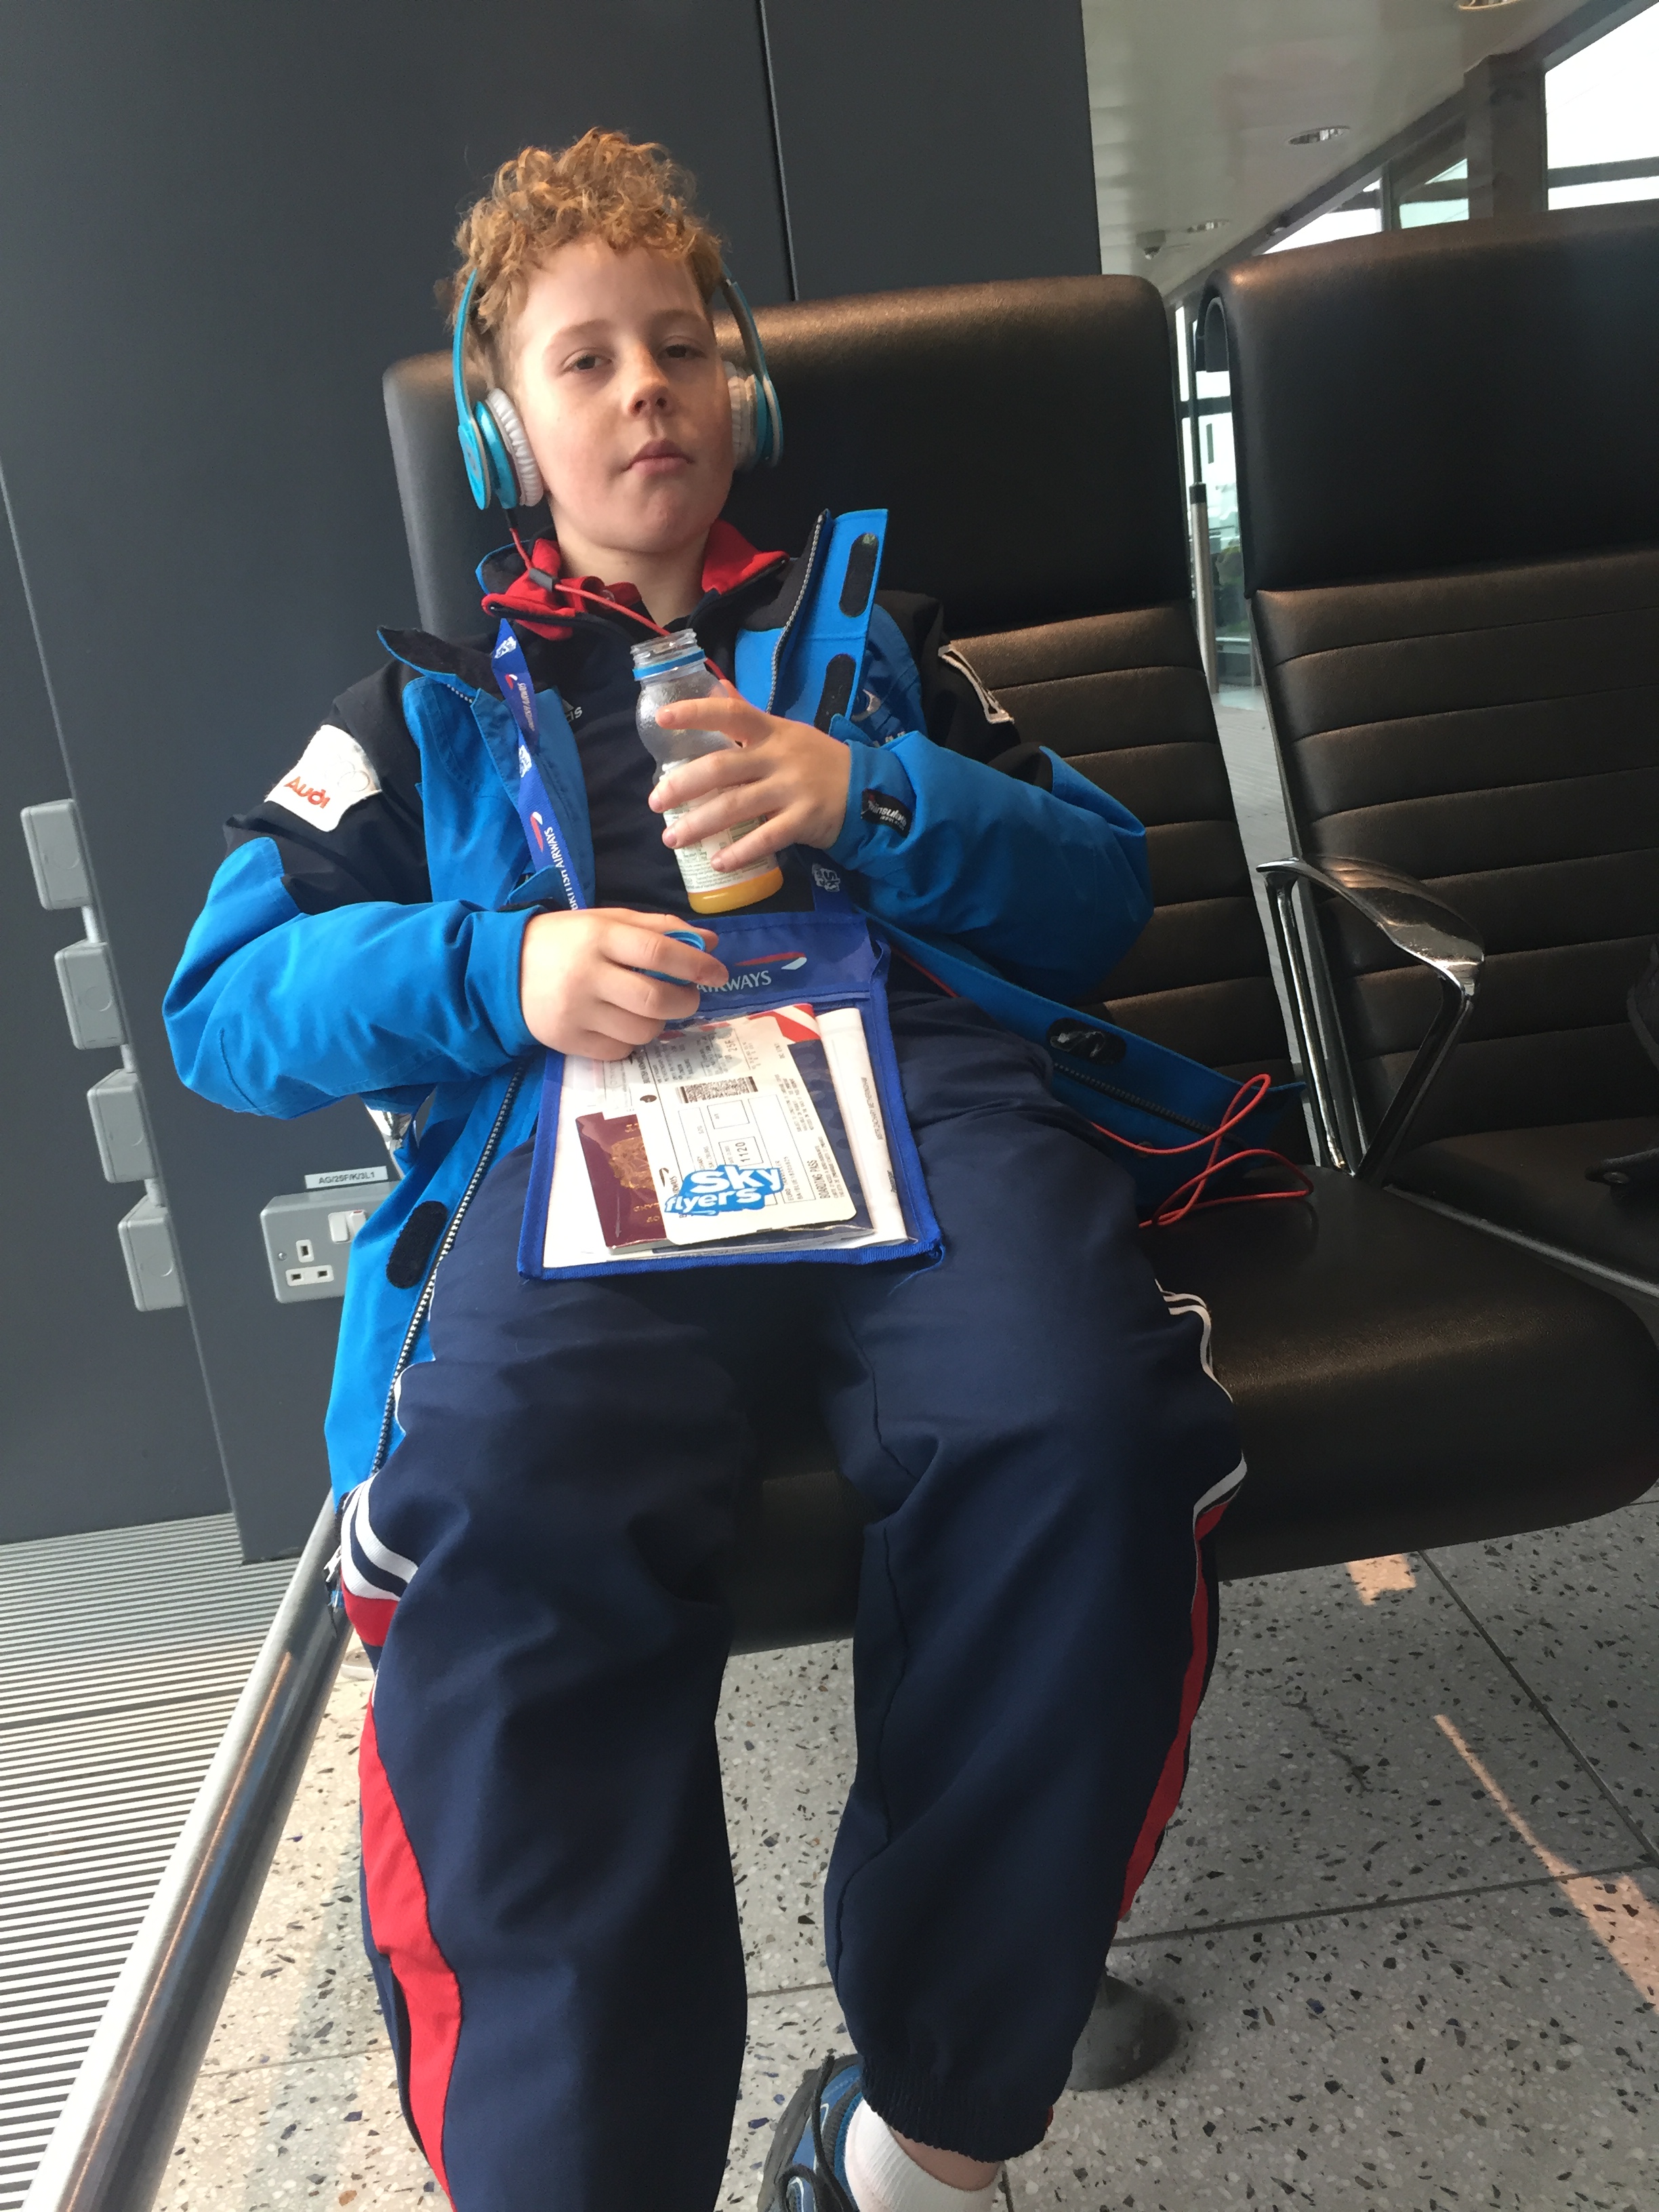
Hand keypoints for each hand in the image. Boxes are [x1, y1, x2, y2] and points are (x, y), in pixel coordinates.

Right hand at [517, 908, 726, 1060]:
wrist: (504, 968)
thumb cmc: (566, 940)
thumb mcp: (607, 921)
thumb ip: (659, 929)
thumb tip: (710, 944)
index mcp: (599, 936)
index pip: (657, 952)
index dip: (695, 965)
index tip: (718, 973)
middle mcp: (587, 975)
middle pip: (654, 999)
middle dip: (685, 1001)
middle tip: (690, 997)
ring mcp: (576, 1012)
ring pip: (642, 1031)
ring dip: (659, 1022)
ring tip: (649, 1008)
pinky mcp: (567, 1041)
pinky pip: (619, 1051)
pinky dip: (631, 1040)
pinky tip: (621, 1023)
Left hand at [649, 683, 851, 871]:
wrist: (868, 788)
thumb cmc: (817, 760)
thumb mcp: (785, 732)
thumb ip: (748, 715)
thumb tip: (714, 688)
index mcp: (771, 731)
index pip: (730, 713)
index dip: (695, 713)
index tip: (662, 719)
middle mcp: (778, 758)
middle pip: (722, 768)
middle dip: (683, 786)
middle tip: (656, 802)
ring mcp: (792, 789)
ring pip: (736, 807)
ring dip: (700, 825)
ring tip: (673, 839)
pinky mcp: (804, 820)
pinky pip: (766, 838)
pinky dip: (740, 852)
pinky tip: (718, 862)